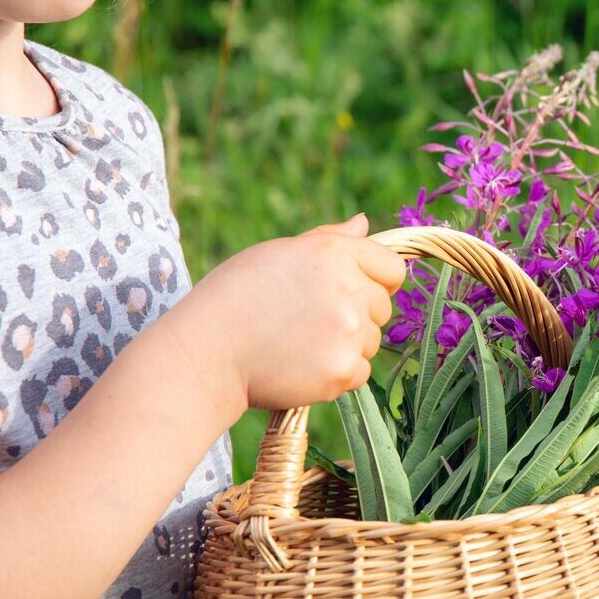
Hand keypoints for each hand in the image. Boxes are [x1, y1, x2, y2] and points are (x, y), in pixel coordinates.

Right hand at [184, 213, 405, 410]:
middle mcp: (348, 288)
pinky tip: (303, 365)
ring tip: (299, 343)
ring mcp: (349, 332)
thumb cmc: (236, 297)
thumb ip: (328, 240)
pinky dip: (338, 373)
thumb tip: (363, 224)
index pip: (392, 268)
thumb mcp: (278, 253)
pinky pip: (360, 372)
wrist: (207, 353)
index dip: (377, 281)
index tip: (355, 292)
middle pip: (382, 307)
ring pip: (371, 341)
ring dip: (346, 345)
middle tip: (310, 321)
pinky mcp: (343, 370)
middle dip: (358, 315)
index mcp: (333, 253)